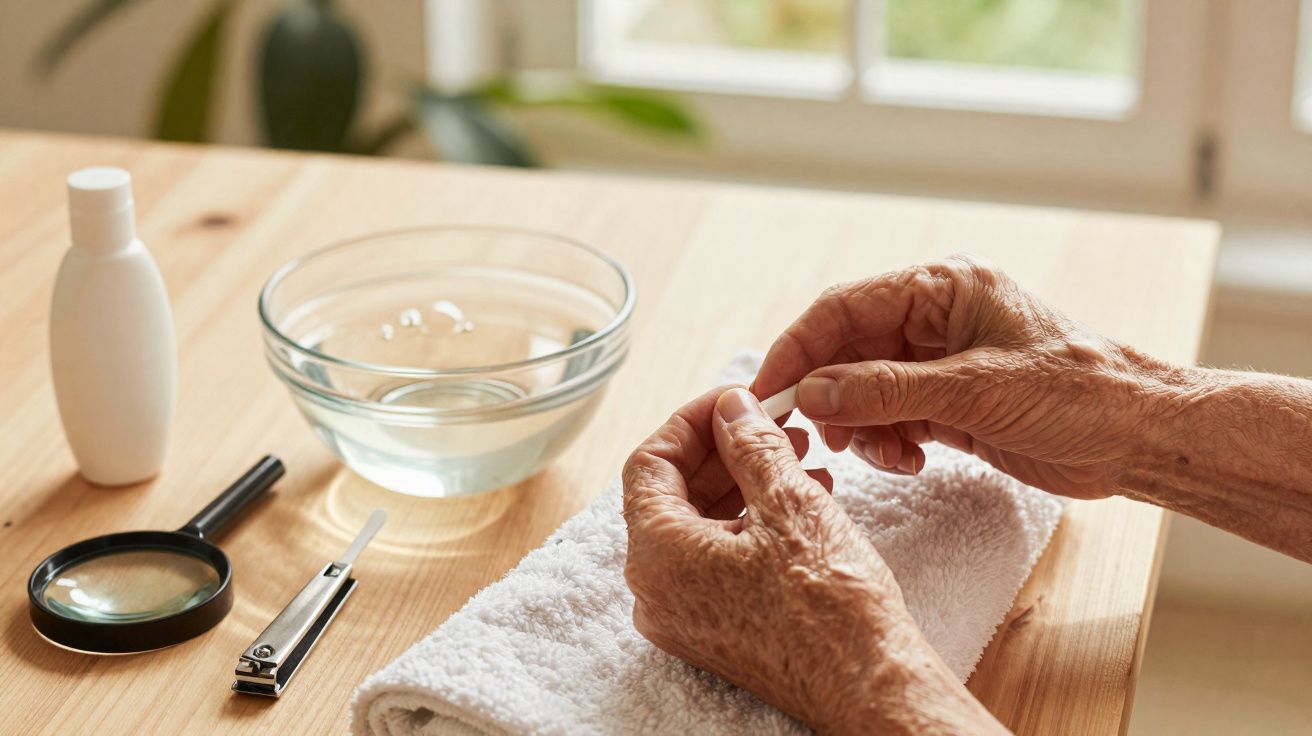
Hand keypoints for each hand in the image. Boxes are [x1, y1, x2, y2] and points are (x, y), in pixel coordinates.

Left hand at [622, 386, 1005, 734]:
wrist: (869, 686)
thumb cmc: (830, 602)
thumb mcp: (789, 502)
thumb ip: (749, 444)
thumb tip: (731, 407)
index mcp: (656, 555)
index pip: (649, 463)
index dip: (692, 421)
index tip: (735, 400)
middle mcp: (655, 591)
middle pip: (671, 494)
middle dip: (724, 451)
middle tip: (771, 422)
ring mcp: (683, 617)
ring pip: (698, 526)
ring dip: (744, 484)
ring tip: (798, 456)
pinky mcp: (715, 632)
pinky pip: (716, 561)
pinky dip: (750, 523)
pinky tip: (800, 500)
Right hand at [753, 255, 1174, 499]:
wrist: (1138, 438)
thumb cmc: (1076, 395)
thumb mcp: (975, 391)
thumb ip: (886, 390)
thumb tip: (813, 393)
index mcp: (943, 287)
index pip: (844, 307)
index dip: (799, 348)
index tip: (768, 392)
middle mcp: (934, 317)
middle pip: (847, 349)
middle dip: (830, 395)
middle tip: (817, 438)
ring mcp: (939, 360)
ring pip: (863, 388)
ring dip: (861, 426)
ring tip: (888, 456)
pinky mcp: (947, 401)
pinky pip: (890, 416)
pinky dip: (887, 441)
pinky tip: (910, 460)